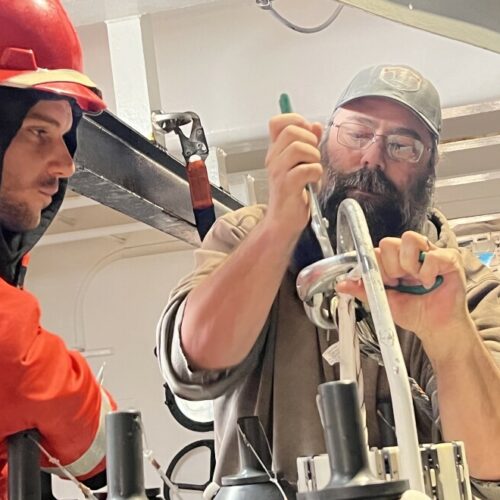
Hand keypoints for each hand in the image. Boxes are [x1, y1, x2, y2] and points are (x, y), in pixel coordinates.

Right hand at [264, 113, 322, 241]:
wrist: (283, 221)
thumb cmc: (293, 194)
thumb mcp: (301, 164)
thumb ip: (308, 143)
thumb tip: (315, 125)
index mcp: (276, 151)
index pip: (277, 122)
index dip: (295, 120)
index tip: (307, 133)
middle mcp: (274, 159)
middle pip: (291, 131)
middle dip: (310, 140)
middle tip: (312, 156)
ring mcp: (278, 172)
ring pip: (299, 148)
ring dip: (314, 157)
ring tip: (313, 170)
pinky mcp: (287, 186)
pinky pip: (306, 169)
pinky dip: (316, 173)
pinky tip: (312, 181)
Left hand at [336, 231, 471, 357]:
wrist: (436, 328)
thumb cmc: (414, 313)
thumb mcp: (383, 301)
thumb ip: (363, 289)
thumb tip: (341, 284)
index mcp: (394, 261)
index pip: (377, 249)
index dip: (377, 266)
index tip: (384, 282)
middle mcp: (411, 253)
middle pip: (389, 242)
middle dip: (390, 267)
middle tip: (399, 283)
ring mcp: (430, 253)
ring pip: (409, 239)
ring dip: (407, 264)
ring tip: (414, 280)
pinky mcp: (449, 258)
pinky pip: (433, 254)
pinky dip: (427, 272)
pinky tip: (429, 283)